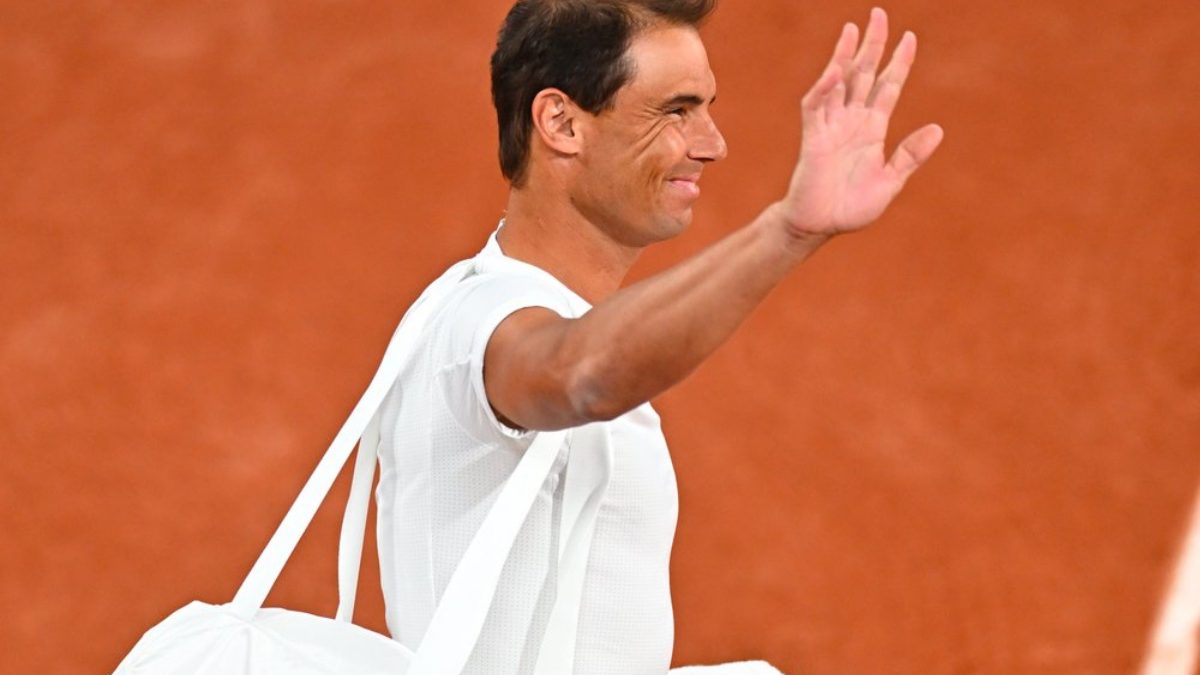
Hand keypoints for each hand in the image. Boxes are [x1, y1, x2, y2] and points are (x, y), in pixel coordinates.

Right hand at [776, 8, 943, 238]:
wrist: (820, 226)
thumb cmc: (852, 207)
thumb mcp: (890, 181)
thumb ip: (910, 155)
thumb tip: (938, 129)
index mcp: (873, 130)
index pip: (888, 87)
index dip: (898, 63)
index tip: (909, 38)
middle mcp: (852, 121)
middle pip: (864, 75)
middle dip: (872, 45)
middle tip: (879, 15)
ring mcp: (831, 126)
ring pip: (840, 82)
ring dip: (846, 55)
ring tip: (853, 28)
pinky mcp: (813, 137)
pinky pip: (817, 106)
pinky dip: (825, 87)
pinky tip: (836, 70)